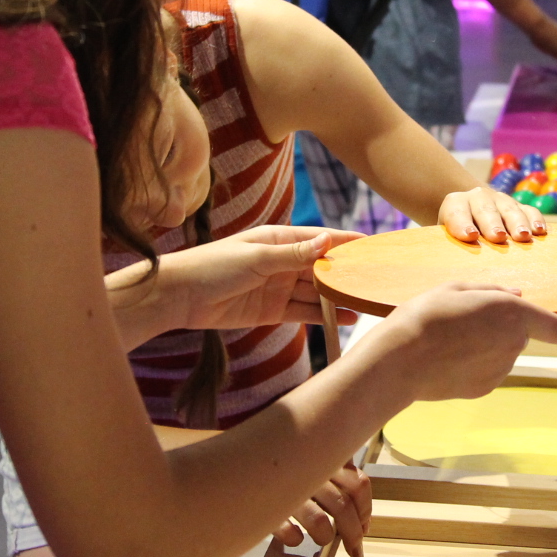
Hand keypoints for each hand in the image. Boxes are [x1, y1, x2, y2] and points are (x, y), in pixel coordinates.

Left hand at [154, 225, 362, 332]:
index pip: (321, 239)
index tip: (375, 246)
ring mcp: (278, 288)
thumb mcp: (257, 257)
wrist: (179, 296)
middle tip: (378, 281)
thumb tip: (328, 241)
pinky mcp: (272, 312)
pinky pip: (304, 312)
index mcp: (279, 239)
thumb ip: (294, 255)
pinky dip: (324, 315)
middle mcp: (282, 262)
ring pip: (316, 292)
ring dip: (339, 298)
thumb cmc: (213, 266)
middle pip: (323, 268)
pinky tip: (346, 317)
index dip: (347, 242)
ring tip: (368, 303)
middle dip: (348, 274)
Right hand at [273, 463, 370, 549]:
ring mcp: (287, 490)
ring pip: (319, 523)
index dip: (366, 510)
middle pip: (343, 507)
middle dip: (353, 533)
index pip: (358, 485)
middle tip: (353, 547)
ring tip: (322, 539)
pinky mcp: (267, 508)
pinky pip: (288, 532)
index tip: (364, 526)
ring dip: (325, 536)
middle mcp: (310, 472)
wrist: (236, 458)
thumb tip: (361, 513)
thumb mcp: (313, 458)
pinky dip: (294, 538)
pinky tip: (294, 537)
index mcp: (325, 458)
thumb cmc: (284, 462)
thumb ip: (338, 472)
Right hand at [349, 282, 556, 402]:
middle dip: (504, 327)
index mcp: (514, 313)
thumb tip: (517, 296)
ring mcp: (502, 370)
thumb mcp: (456, 288)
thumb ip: (493, 290)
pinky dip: (474, 364)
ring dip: (486, 345)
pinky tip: (448, 357)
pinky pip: (488, 370)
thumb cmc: (426, 316)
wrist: (400, 360)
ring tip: (451, 338)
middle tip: (468, 318)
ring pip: (503, 352)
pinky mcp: (486, 388)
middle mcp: (515, 344)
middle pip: (522, 335)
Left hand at [438, 186, 544, 243]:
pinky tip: (540, 231)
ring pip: (509, 209)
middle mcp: (479, 197)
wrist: (471, 215)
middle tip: (498, 237)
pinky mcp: (520, 207)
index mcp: (455, 203)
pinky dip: (536, 220)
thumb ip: (446, 246)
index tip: (470, 236)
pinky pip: (530, 211)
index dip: (462, 223)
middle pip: (485, 210)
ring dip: (517, 223)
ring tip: (523, 236)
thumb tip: (448, 268)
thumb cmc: (456, 236)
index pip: (456, 213)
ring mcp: (501, 200)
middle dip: (492, 223)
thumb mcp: (445, 238)